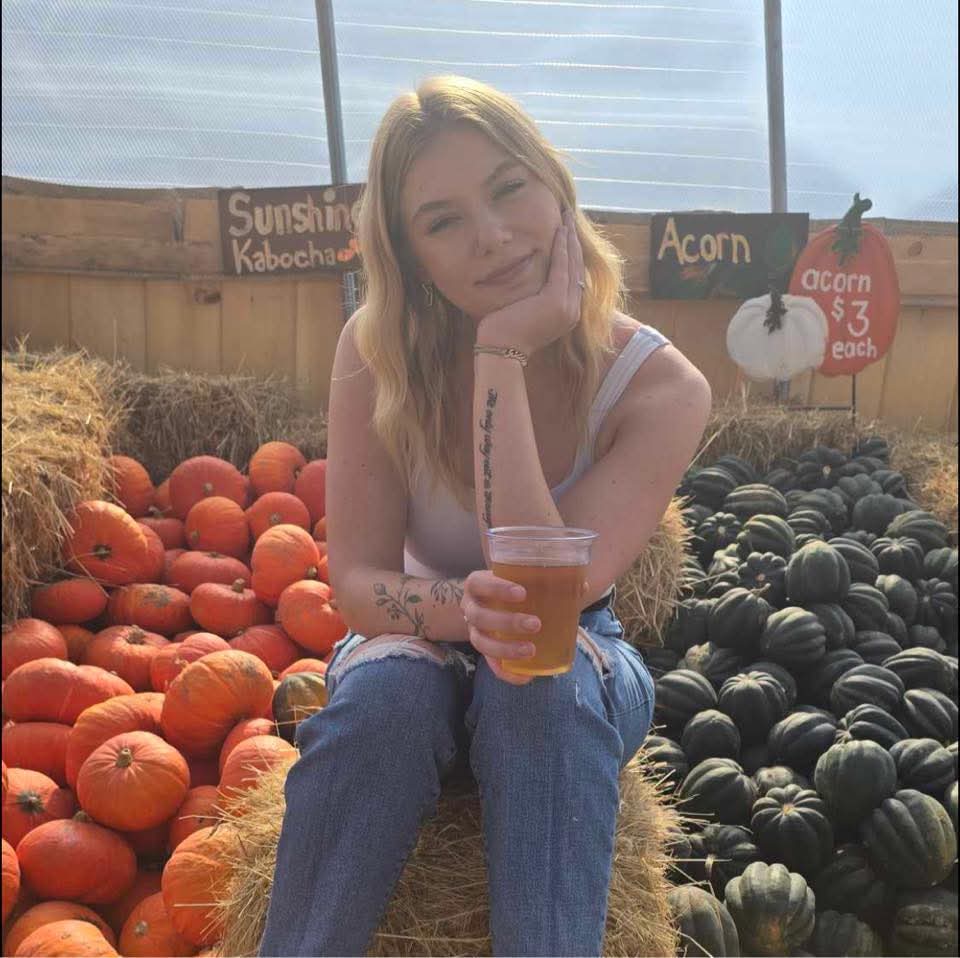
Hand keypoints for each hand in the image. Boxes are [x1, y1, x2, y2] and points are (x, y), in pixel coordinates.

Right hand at [461, 570, 539, 685]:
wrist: (497, 602)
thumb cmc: (514, 586)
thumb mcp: (524, 579)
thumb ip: (549, 580)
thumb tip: (582, 586)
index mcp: (476, 584)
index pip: (479, 584)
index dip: (497, 589)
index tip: (523, 593)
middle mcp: (470, 607)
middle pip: (480, 616)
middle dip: (507, 622)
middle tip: (535, 624)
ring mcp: (473, 630)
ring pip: (481, 642)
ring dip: (505, 649)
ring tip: (531, 650)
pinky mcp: (484, 649)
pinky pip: (490, 664)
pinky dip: (507, 673)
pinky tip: (526, 677)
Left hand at [476, 207, 585, 357]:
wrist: (501, 350)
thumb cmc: (505, 334)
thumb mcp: (526, 313)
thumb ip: (534, 298)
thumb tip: (529, 283)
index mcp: (566, 315)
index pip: (573, 279)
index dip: (571, 255)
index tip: (567, 236)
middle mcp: (572, 311)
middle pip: (577, 268)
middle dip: (574, 242)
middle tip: (569, 219)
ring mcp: (567, 307)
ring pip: (572, 264)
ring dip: (570, 239)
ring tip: (567, 217)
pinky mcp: (556, 300)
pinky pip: (562, 267)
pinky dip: (561, 247)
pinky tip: (560, 231)